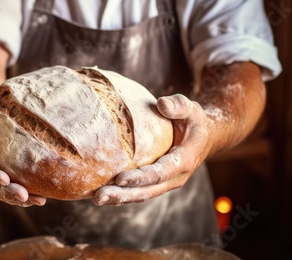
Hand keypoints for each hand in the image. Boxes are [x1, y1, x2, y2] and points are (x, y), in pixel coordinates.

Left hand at [94, 94, 210, 205]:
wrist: (204, 137)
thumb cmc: (194, 121)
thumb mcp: (192, 109)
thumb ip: (178, 105)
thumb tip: (161, 103)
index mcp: (184, 161)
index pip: (159, 173)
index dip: (140, 178)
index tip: (119, 179)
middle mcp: (175, 178)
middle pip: (147, 191)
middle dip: (122, 195)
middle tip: (98, 197)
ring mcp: (166, 183)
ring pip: (142, 195)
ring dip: (119, 198)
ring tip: (96, 199)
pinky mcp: (157, 183)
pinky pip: (139, 191)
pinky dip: (122, 194)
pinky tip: (102, 193)